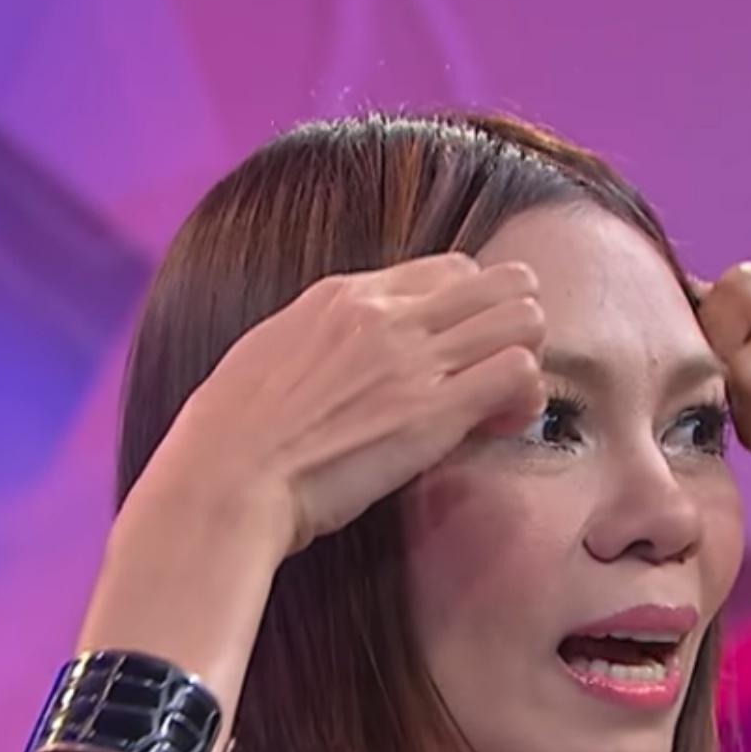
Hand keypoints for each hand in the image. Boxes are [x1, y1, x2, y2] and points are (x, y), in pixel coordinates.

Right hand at [147, 254, 546, 556]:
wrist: (223, 481)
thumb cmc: (233, 435)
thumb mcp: (275, 353)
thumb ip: (325, 337)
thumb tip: (350, 346)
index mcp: (345, 295)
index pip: (452, 270)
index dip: (472, 309)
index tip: (463, 352)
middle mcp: (386, 315)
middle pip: (500, 283)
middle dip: (513, 325)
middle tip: (497, 373)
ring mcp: (412, 360)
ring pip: (524, 318)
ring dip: (527, 358)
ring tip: (505, 401)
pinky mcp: (432, 413)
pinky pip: (518, 372)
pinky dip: (525, 396)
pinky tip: (503, 423)